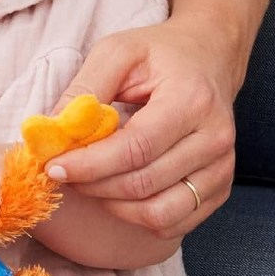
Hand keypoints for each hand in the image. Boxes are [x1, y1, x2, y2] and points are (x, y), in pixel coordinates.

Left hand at [45, 17, 240, 237]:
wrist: (209, 57)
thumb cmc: (159, 54)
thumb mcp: (117, 52)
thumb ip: (84, 88)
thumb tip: (52, 131)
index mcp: (192, 100)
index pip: (135, 149)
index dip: (89, 164)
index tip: (53, 166)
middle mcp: (215, 139)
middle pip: (142, 184)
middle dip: (92, 185)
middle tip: (63, 172)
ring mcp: (221, 168)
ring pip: (157, 213)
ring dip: (112, 204)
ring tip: (90, 181)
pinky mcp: (218, 190)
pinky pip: (172, 223)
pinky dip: (136, 216)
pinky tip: (117, 193)